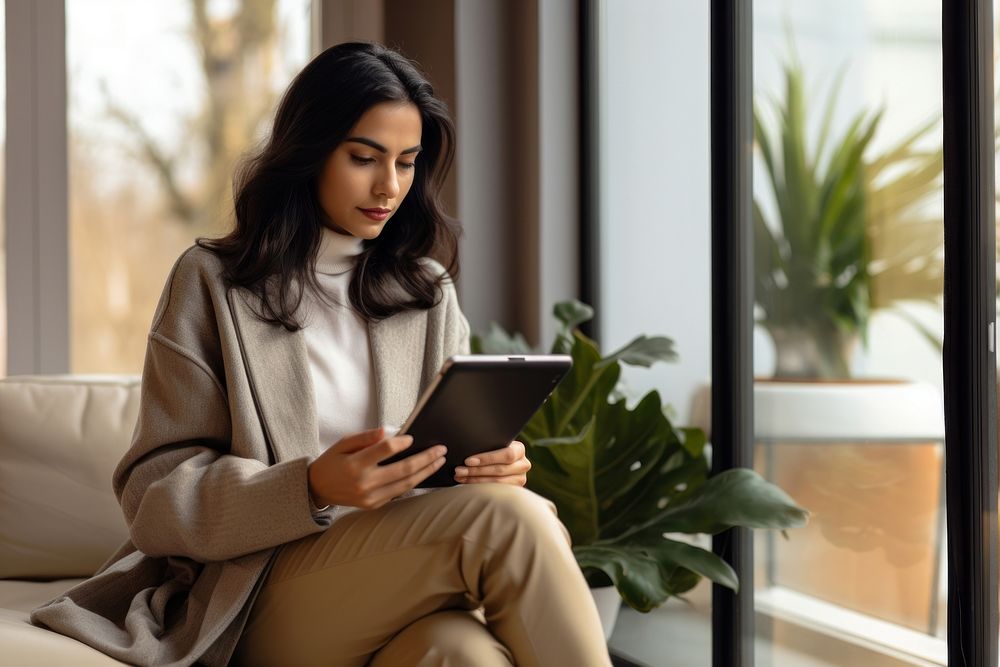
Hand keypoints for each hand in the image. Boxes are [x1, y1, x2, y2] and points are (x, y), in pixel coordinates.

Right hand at [307, 426, 447, 509]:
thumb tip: (388, 431)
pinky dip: (413, 482)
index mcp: (355, 465)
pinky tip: (423, 472)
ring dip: (425, 472)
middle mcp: (364, 483)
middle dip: (426, 458)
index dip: (401, 442)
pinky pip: (398, 492)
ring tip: (439, 461)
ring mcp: (370, 497)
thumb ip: (366, 437)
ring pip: (406, 484)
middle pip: (403, 469)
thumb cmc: (332, 461)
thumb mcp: (343, 443)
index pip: (385, 450)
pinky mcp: (374, 505)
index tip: (412, 437)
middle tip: (441, 449)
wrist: (317, 489)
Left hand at [454, 441, 530, 485]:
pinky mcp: (513, 490)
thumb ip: (486, 443)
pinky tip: (466, 483)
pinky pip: (496, 490)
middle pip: (500, 470)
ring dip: (475, 480)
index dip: (487, 458)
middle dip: (476, 470)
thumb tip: (466, 442)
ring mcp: (520, 479)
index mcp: (519, 450)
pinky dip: (479, 487)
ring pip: (497, 482)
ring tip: (460, 477)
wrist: (500, 459)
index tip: (468, 461)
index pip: (506, 454)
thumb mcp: (493, 443)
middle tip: (459, 470)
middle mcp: (523, 465)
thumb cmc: (492, 448)